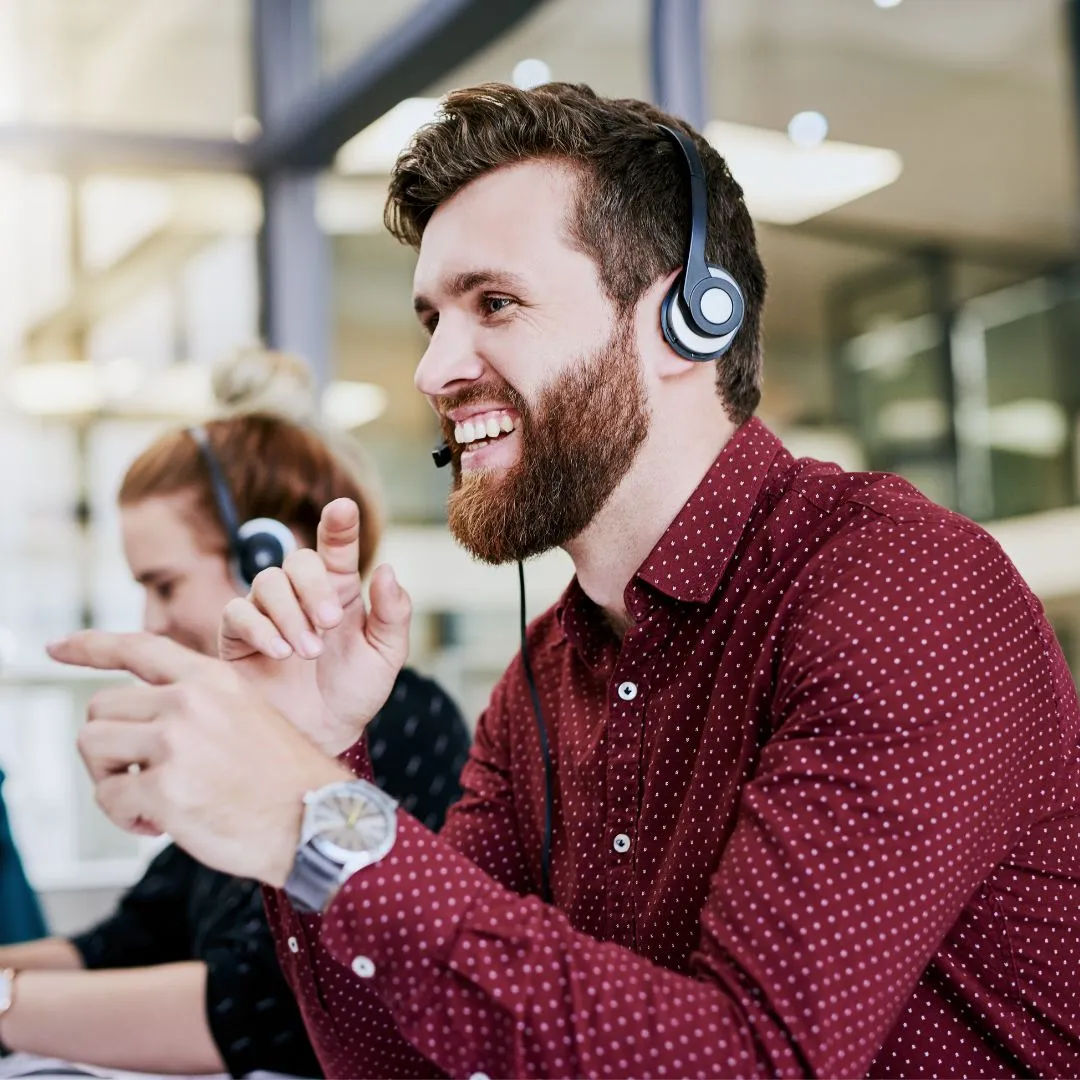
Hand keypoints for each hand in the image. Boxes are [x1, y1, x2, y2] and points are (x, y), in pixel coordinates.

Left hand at [46, 631, 349, 884]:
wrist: (315, 820)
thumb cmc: (281, 777)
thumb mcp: (246, 713)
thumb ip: (195, 704)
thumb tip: (132, 720)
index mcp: (212, 678)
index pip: (136, 647)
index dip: (88, 645)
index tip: (54, 647)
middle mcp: (189, 702)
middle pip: (99, 709)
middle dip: (107, 746)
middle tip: (137, 774)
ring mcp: (175, 743)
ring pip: (93, 747)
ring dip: (109, 779)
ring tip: (147, 799)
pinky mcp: (164, 789)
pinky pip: (108, 798)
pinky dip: (124, 817)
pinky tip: (160, 824)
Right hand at [221, 498, 411, 755]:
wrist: (323, 735)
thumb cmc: (355, 692)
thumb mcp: (387, 656)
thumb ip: (394, 615)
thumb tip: (387, 570)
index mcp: (341, 591)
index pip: (337, 547)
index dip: (339, 524)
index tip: (343, 508)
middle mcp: (302, 595)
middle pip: (298, 560)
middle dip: (314, 587)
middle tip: (330, 623)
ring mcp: (268, 613)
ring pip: (267, 582)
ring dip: (290, 614)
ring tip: (308, 653)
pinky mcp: (238, 637)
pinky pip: (238, 613)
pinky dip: (260, 629)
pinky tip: (281, 653)